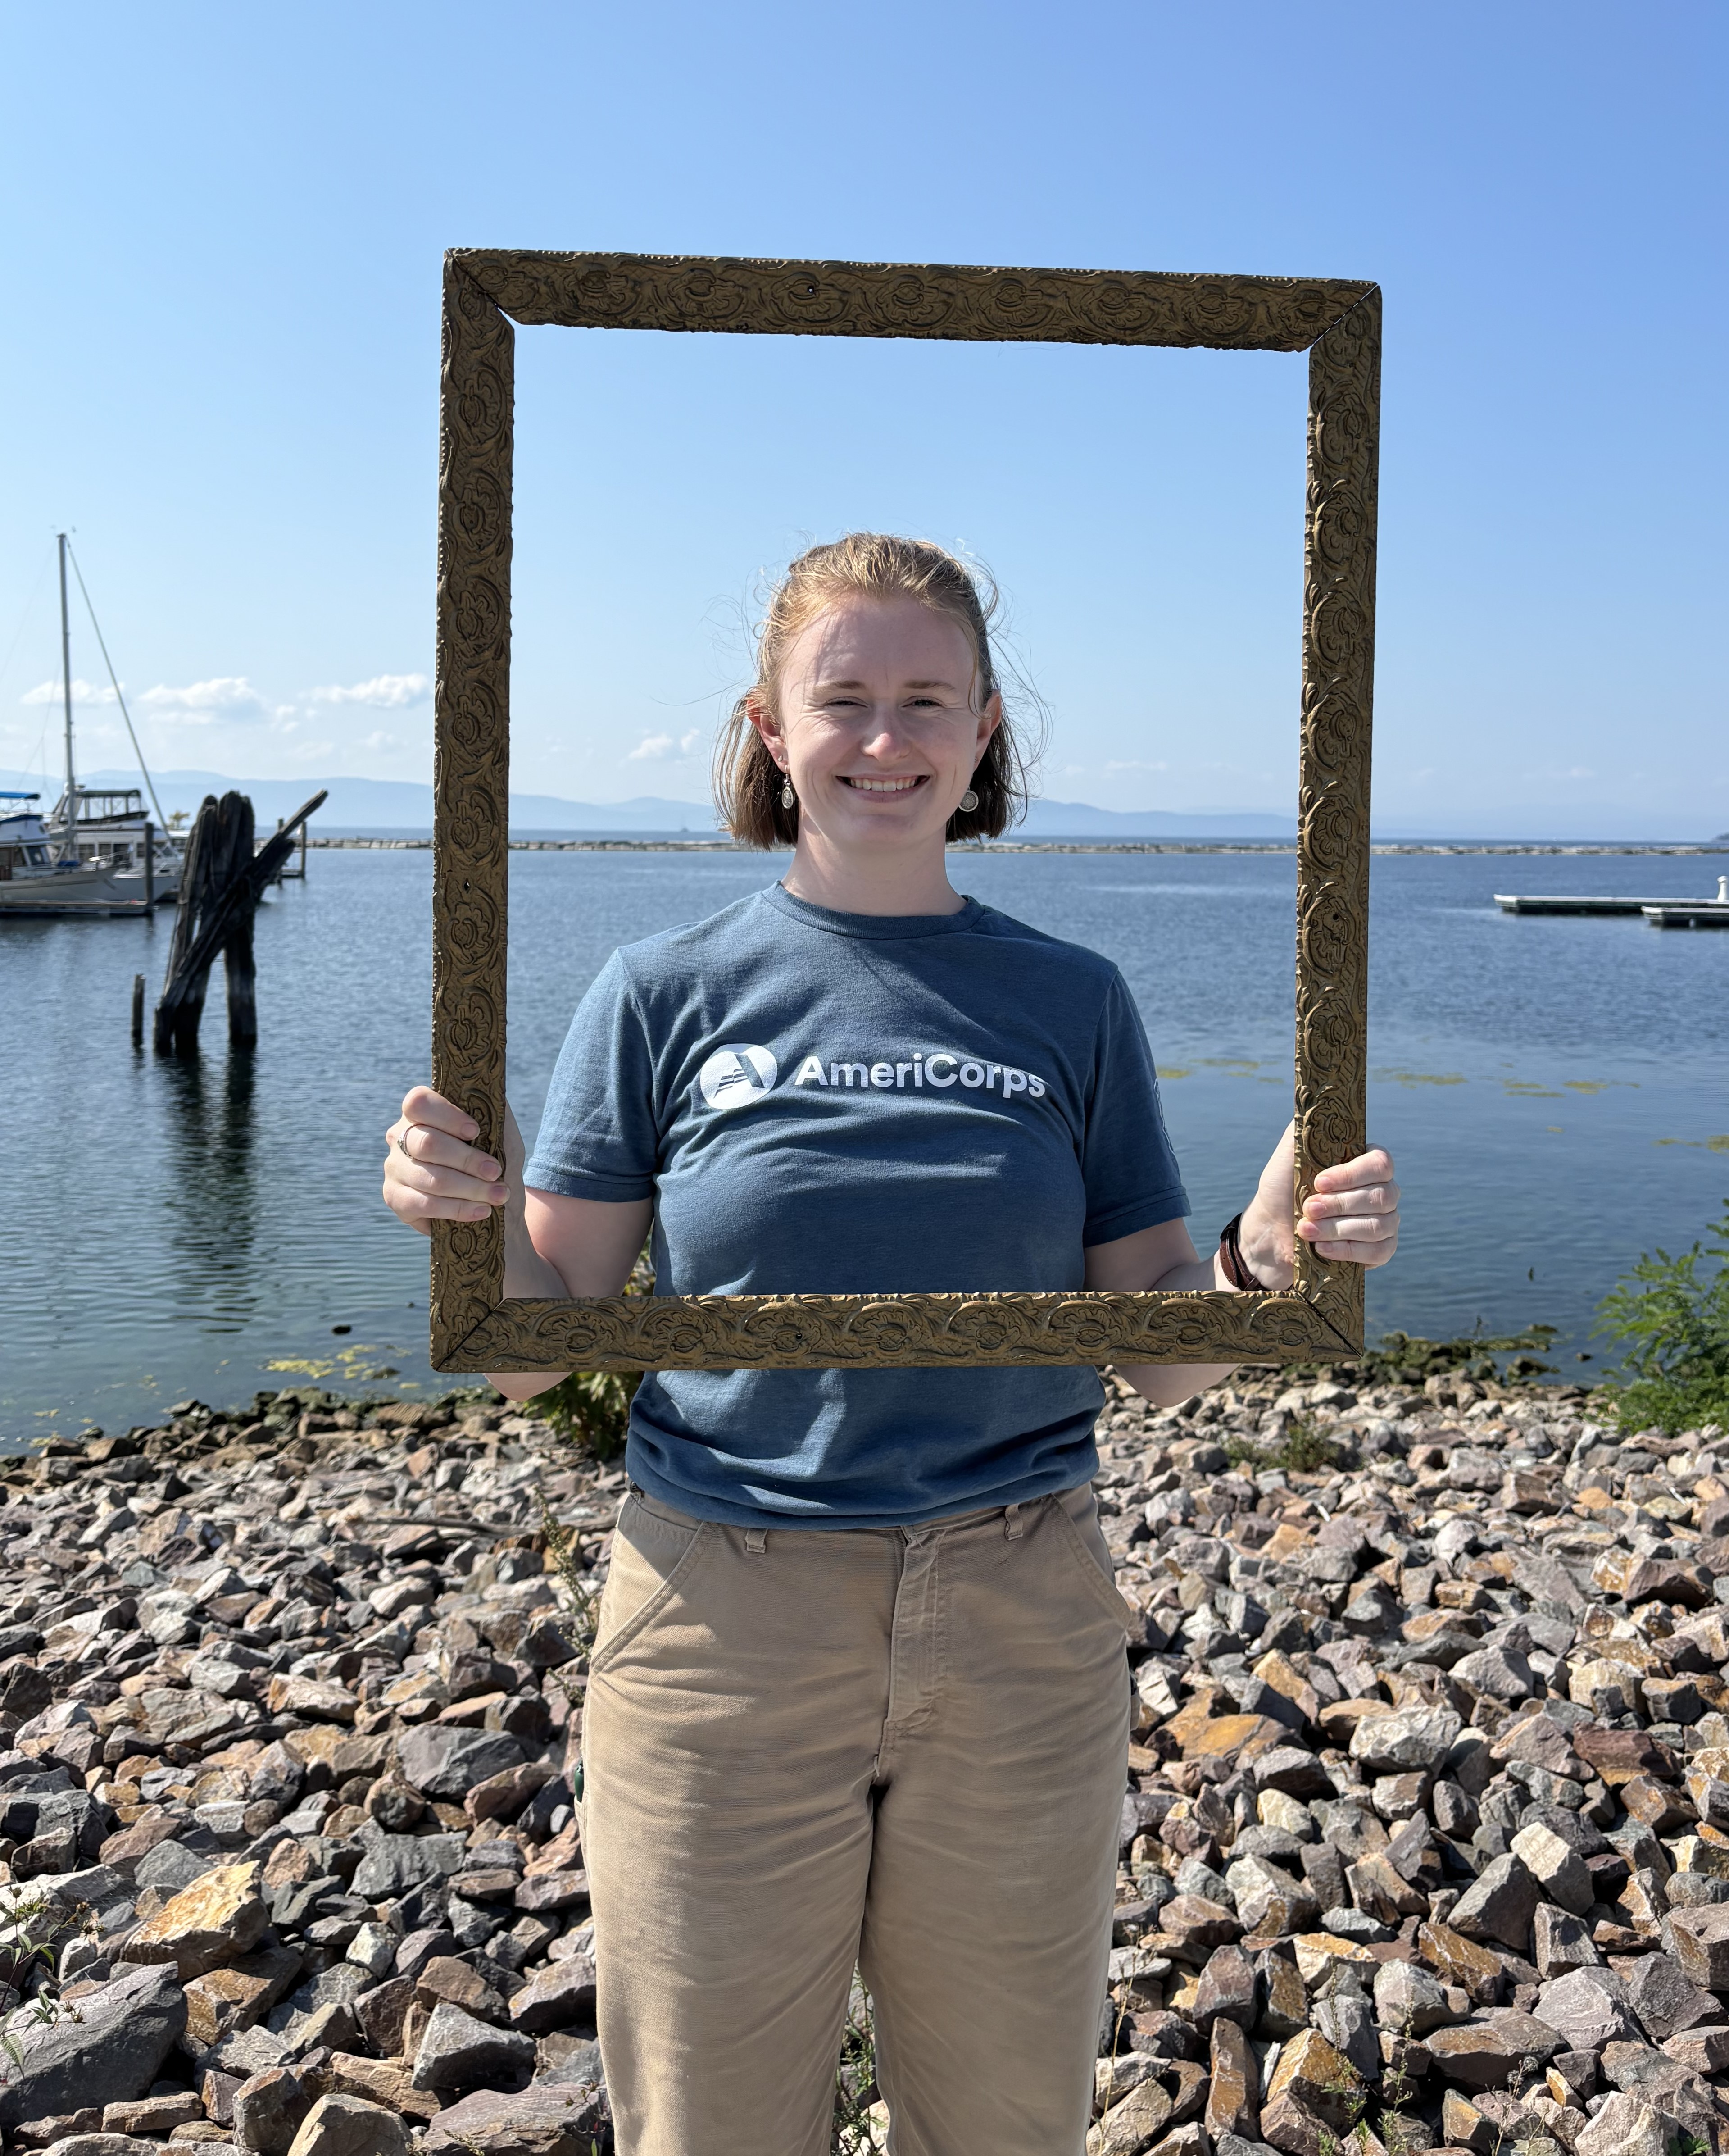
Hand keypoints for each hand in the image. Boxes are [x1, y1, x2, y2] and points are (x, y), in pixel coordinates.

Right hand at [382, 1086, 521, 1237]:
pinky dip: (458, 1208)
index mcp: (420, 1113)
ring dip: (470, 1188)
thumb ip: (491, 1107)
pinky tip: (481, 1210)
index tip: (476, 1131)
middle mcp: (400, 1137)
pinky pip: (424, 1204)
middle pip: (427, 1143)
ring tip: (498, 1195)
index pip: (419, 1102)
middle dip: (467, 1160)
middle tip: (495, 1172)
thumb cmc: (493, 1159)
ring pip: (430, 1178)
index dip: (447, 1116)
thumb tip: (489, 1086)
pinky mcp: (395, 1198)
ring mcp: (394, 1168)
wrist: (491, 1200)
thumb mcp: (499, 1131)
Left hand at [1237, 1120, 1399, 1286]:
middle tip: (1307, 1208)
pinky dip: (1349, 1250)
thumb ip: (1307, 1128)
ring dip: (1338, 1229)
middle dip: (1340, 1205)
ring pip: (1380, 1225)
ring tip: (1306, 1229)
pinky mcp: (1380, 1250)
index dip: (1352, 1174)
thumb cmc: (1282, 1190)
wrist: (1271, 1231)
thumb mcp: (1289, 1154)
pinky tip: (1323, 1248)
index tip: (1319, 1182)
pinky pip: (1381, 1251)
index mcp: (1365, 1163)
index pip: (1381, 1163)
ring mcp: (1385, 1221)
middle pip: (1382, 1196)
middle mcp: (1382, 1190)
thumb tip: (1318, 1098)